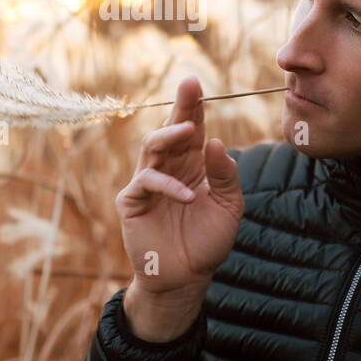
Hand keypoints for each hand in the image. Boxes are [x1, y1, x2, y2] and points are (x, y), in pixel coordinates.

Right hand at [117, 75, 244, 338]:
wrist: (187, 278)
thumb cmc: (206, 241)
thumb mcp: (229, 207)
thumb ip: (225, 175)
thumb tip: (215, 142)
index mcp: (192, 165)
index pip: (192, 128)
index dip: (193, 106)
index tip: (196, 83)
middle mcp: (168, 167)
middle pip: (170, 129)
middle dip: (180, 106)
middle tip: (189, 85)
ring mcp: (147, 182)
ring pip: (152, 146)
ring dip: (170, 135)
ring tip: (191, 131)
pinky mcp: (132, 201)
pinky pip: (146, 182)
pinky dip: (167, 186)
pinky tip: (187, 196)